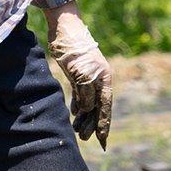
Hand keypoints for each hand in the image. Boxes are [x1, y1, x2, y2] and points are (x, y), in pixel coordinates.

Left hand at [48, 6, 113, 148]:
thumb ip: (86, 94)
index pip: (105, 107)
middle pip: (96, 107)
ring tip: (77, 130)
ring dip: (83, 116)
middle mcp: (98, 80)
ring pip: (87, 101)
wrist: (64, 29)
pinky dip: (77, 104)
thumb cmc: (76, 51)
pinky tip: (73, 114)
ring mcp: (88, 76)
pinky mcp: (76, 73)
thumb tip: (86, 110)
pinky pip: (80, 93)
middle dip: (92, 124)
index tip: (102, 141)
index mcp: (104, 80)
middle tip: (84, 138)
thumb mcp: (82, 75)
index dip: (104, 124)